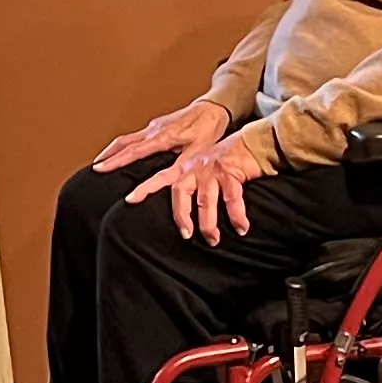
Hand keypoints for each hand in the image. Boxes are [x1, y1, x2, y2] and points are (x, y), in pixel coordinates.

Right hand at [92, 97, 230, 173]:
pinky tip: (123, 151)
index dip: (116, 162)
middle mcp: (154, 130)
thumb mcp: (198, 152)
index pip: (133, 152)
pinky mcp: (158, 125)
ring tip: (102, 160)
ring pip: (128, 138)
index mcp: (162, 137)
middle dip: (107, 156)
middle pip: (124, 143)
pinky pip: (135, 136)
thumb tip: (166, 181)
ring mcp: (155, 126)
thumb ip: (181, 167)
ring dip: (113, 150)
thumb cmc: (208, 129)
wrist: (214, 107)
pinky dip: (124, 145)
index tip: (100, 169)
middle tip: (94, 168)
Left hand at [125, 135, 259, 246]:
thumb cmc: (227, 160)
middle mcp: (195, 167)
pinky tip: (241, 228)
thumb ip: (192, 182)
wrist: (252, 142)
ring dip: (209, 223)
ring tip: (213, 240)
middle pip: (181, 192)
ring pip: (206, 201)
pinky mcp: (231, 173)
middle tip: (186, 234)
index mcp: (185, 167)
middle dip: (181, 215)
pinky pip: (233, 198)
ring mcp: (212, 170)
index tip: (129, 200)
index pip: (160, 178)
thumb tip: (185, 210)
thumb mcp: (204, 167)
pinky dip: (237, 216)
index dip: (144, 189)